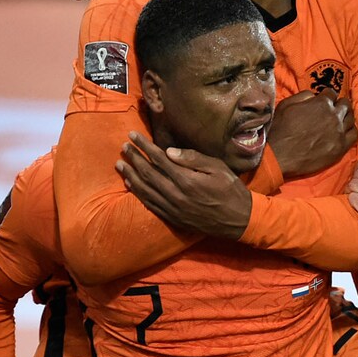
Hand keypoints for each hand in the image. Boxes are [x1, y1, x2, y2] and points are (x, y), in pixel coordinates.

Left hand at [116, 131, 251, 238]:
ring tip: (119, 163)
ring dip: (130, 175)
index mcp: (187, 180)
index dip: (144, 146)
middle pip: (148, 173)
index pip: (159, 159)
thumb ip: (193, 159)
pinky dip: (137, 193)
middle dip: (134, 157)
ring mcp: (172, 208)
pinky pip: (149, 204)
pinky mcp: (172, 218)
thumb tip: (169, 151)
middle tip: (123, 146)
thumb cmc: (231, 190)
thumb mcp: (218, 168)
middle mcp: (176, 195)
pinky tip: (129, 184)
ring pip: (144, 189)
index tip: (133, 135)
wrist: (238, 221)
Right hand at [269, 88, 356, 178]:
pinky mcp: (341, 147)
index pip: (331, 94)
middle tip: (334, 109)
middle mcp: (334, 115)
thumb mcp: (287, 104)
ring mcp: (339, 131)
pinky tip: (345, 131)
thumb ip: (303, 96)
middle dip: (339, 104)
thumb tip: (314, 95)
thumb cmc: (280, 129)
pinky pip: (354, 135)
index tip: (324, 100)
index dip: (327, 96)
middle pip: (345, 104)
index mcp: (321, 103)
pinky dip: (351, 130)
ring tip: (340, 119)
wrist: (280, 155)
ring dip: (346, 116)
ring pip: (351, 118)